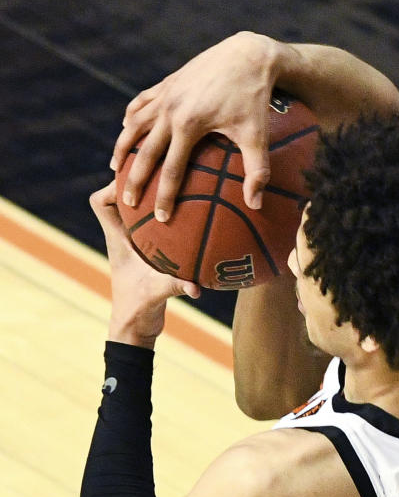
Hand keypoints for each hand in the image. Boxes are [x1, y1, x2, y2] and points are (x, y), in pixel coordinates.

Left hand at [90, 181, 199, 348]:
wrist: (135, 325)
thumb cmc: (138, 308)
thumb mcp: (157, 295)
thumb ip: (174, 288)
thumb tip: (196, 286)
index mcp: (117, 239)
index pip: (100, 201)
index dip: (113, 186)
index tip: (139, 182)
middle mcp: (124, 235)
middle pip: (122, 194)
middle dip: (140, 179)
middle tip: (167, 171)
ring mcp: (137, 241)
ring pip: (140, 205)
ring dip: (157, 193)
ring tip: (183, 180)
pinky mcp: (152, 248)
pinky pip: (158, 221)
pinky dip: (173, 212)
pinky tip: (199, 208)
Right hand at [110, 31, 281, 220]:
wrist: (248, 55)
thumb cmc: (256, 99)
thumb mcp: (258, 135)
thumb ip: (257, 171)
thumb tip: (256, 205)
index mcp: (189, 125)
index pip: (171, 170)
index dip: (164, 196)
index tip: (160, 217)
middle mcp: (170, 109)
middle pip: (144, 151)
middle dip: (134, 179)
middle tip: (128, 202)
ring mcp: (165, 94)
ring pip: (134, 125)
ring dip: (123, 147)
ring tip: (115, 169)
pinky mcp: (167, 83)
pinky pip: (141, 102)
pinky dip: (131, 117)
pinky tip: (126, 129)